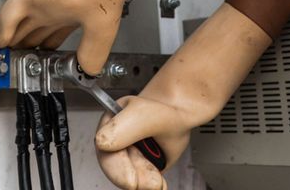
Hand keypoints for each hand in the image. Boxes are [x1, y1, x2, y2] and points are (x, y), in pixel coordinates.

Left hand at [0, 0, 117, 73]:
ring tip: (4, 55)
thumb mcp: (100, 37)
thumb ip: (91, 56)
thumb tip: (88, 72)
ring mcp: (40, 1)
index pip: (50, 35)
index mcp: (70, 14)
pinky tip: (1, 43)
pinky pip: (8, 15)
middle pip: (32, 30)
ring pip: (18, 23)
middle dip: (24, 47)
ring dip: (11, 41)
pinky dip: (2, 30)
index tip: (37, 62)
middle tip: (16, 61)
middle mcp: (53, 8)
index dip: (42, 50)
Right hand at [92, 3, 271, 187]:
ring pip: (129, 178)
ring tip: (157, 179)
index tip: (132, 181)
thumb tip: (104, 142)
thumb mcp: (148, 112)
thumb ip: (128, 125)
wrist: (185, 113)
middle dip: (133, 178)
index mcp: (111, 124)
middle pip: (115, 168)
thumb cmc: (167, 106)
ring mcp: (129, 155)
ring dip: (145, 181)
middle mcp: (116, 141)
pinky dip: (151, 183)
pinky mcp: (141, 167)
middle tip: (151, 183)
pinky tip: (158, 181)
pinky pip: (142, 182)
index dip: (116, 169)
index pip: (104, 151)